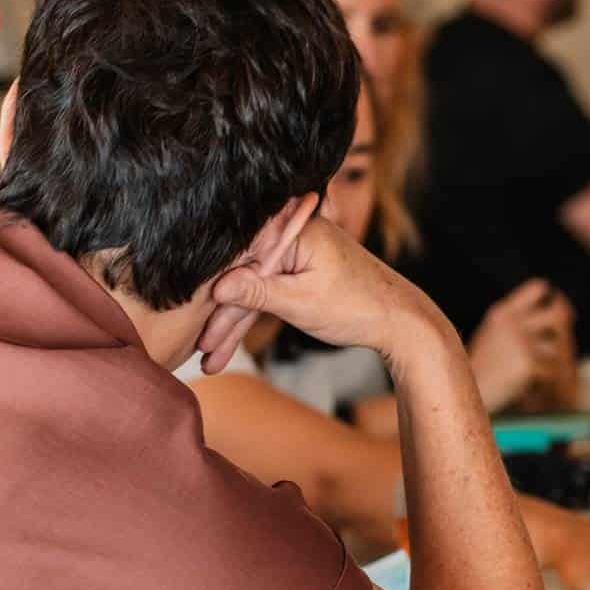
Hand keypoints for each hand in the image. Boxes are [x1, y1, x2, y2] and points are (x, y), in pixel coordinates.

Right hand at [200, 217, 437, 370]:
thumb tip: (216, 286)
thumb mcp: (301, 302)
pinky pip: (267, 292)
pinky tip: (228, 347)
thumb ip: (256, 291)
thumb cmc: (358, 305)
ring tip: (211, 359)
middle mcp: (294, 232)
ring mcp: (297, 251)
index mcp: (296, 229)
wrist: (400, 320)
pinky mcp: (300, 270)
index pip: (238, 252)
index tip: (189, 317)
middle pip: (242, 272)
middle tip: (199, 349)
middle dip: (220, 315)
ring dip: (231, 324)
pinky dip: (252, 318)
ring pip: (252, 288)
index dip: (210, 288)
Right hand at [469, 280, 577, 411]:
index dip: (549, 296)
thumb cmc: (479, 367)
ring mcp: (522, 343)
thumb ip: (518, 321)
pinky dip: (542, 380)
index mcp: (503, 312)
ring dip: (549, 360)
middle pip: (558, 313)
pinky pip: (551, 371)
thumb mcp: (493, 334)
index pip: (538, 289)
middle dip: (565, 323)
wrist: (458, 392)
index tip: (552, 305)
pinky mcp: (528, 364)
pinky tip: (526, 385)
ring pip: (556, 347)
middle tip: (563, 333)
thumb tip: (558, 313)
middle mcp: (514, 323)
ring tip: (531, 370)